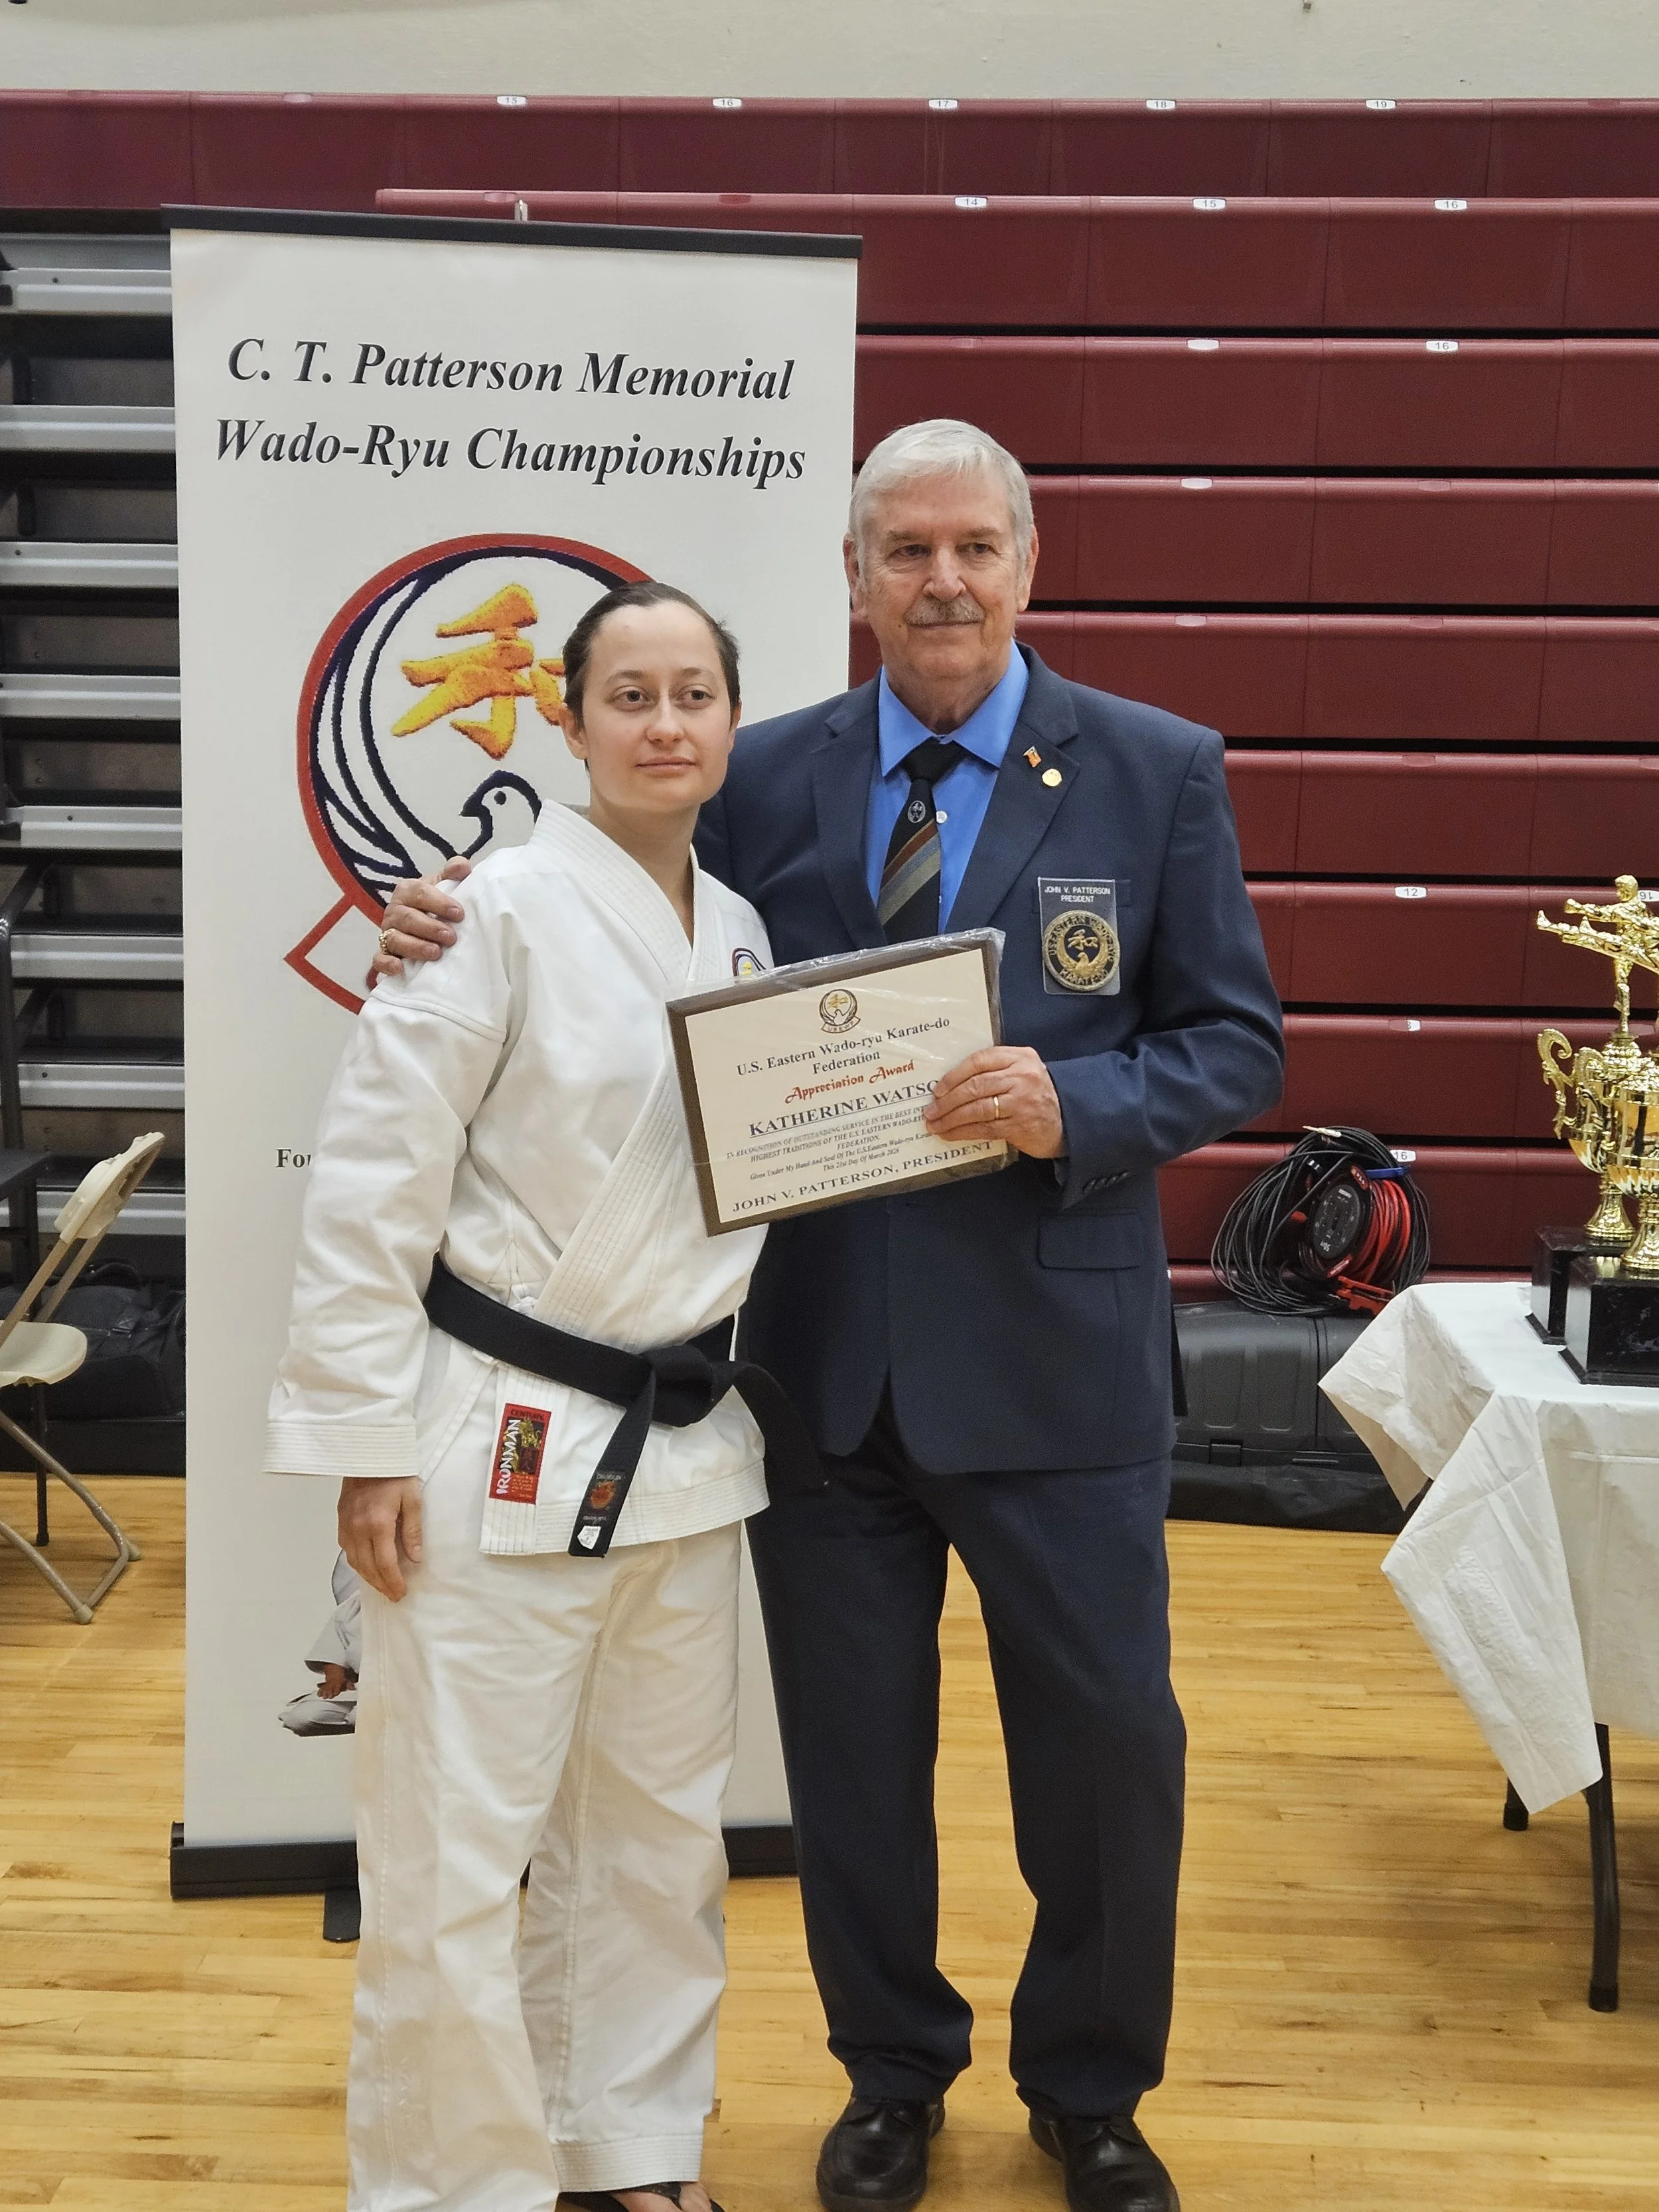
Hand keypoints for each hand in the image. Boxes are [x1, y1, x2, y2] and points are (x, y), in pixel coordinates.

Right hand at [338, 1476, 424, 1601]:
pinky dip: (357, 1562)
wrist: (369, 1453)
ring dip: (368, 1577)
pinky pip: (346, 1549)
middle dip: (381, 1585)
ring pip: (354, 1561)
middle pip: (367, 1567)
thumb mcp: (412, 1499)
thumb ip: (413, 1530)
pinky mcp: (340, 1520)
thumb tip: (415, 1557)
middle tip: (393, 1595)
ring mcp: (346, 1525)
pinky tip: (366, 1566)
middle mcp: (358, 1528)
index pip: (385, 1563)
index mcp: (378, 1524)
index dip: (393, 1582)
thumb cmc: (395, 1473)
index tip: (401, 1593)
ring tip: (382, 1586)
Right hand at [368, 855, 471, 978]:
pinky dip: (387, 963)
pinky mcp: (384, 954)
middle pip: (407, 918)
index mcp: (406, 891)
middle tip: (451, 937)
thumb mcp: (444, 885)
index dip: (439, 903)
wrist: (425, 921)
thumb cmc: (435, 903)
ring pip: (394, 939)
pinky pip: (379, 959)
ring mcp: (387, 933)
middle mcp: (394, 911)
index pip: (419, 893)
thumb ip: (453, 873)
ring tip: (435, 953)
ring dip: (415, 946)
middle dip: (429, 928)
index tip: (459, 914)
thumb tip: (462, 867)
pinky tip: (400, 968)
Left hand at [924, 1044, 1064, 1158]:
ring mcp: (1021, 1101)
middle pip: (975, 1085)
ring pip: (977, 1108)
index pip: (980, 1060)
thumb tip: (951, 1082)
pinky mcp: (1019, 1125)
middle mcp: (1022, 1076)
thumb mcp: (1022, 1071)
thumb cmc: (1036, 1095)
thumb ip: (995, 1069)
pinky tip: (950, 1134)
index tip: (937, 1089)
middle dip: (948, 1100)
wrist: (1066, 1120)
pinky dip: (963, 1131)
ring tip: (935, 1124)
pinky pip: (984, 1127)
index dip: (954, 1074)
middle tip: (931, 1110)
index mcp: (1020, 1057)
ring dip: (951, 1118)